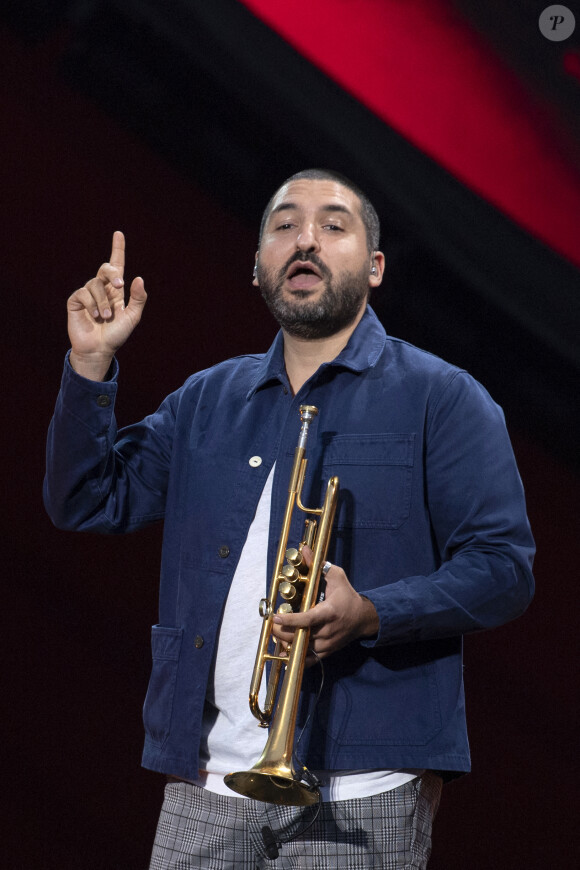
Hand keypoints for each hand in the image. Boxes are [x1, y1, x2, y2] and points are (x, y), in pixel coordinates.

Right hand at [67, 231, 146, 379]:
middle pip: (106, 268)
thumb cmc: (116, 335)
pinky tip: (94, 317)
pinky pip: (83, 294)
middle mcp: (102, 289)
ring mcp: (88, 294)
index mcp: (116, 290)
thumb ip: (138, 298)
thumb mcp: (133, 317)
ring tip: (105, 317)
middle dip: (113, 273)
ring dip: (103, 302)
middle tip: (119, 285)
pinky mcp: (76, 301)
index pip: (117, 265)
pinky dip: (92, 305)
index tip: (118, 233)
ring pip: (95, 284)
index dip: (117, 249)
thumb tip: (138, 278)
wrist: (100, 349)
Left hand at [272, 547, 378, 664]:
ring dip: (287, 644)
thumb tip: (304, 550)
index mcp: (329, 612)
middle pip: (301, 636)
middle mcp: (328, 630)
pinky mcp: (326, 652)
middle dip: (283, 633)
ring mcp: (327, 644)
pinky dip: (295, 658)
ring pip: (302, 650)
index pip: (308, 619)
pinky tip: (285, 650)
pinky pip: (308, 660)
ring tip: (276, 635)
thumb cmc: (348, 596)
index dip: (291, 621)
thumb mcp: (337, 576)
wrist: (364, 619)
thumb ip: (318, 566)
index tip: (276, 618)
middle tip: (272, 625)